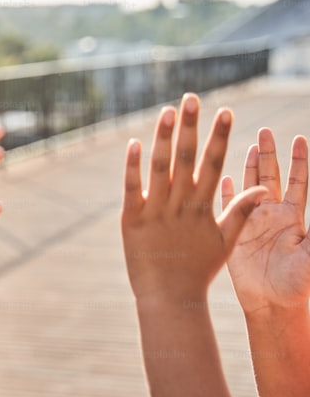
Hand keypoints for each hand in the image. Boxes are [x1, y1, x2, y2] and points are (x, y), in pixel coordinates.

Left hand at [121, 94, 266, 304]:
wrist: (169, 299)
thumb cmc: (197, 270)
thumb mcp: (225, 241)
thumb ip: (240, 212)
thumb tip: (263, 189)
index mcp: (203, 208)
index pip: (214, 164)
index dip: (219, 137)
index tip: (226, 110)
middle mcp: (181, 206)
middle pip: (187, 160)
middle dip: (191, 127)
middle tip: (192, 98)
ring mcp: (156, 212)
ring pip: (161, 169)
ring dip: (165, 139)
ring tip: (168, 111)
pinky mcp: (132, 220)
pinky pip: (133, 188)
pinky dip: (133, 166)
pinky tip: (134, 143)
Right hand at [221, 129, 309, 314]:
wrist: (271, 304)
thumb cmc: (297, 284)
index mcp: (293, 218)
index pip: (298, 182)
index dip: (299, 161)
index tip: (298, 139)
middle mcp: (272, 216)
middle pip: (271, 177)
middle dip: (269, 154)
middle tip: (265, 131)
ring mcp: (251, 223)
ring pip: (249, 188)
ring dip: (247, 167)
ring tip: (246, 146)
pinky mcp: (233, 234)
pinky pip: (227, 208)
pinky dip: (225, 193)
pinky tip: (220, 177)